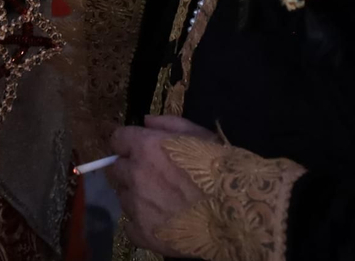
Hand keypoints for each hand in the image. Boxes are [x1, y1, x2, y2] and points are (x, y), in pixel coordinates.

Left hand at [107, 117, 216, 252]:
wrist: (238, 213)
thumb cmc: (223, 169)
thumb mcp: (201, 135)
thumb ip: (169, 124)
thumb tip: (146, 121)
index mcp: (146, 147)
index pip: (117, 140)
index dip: (127, 144)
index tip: (136, 150)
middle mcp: (135, 175)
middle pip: (116, 170)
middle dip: (129, 170)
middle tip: (151, 177)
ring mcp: (136, 206)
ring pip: (124, 197)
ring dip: (136, 196)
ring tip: (162, 201)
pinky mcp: (142, 233)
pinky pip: (130, 226)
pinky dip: (141, 223)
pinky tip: (161, 221)